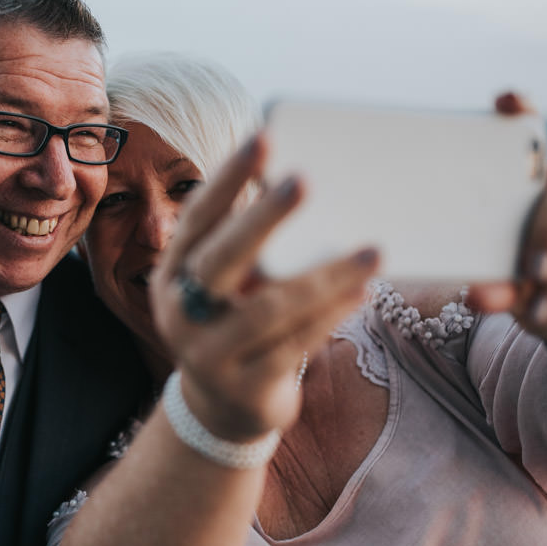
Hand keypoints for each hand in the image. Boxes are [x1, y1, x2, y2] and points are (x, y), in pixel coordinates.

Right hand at [150, 133, 379, 440]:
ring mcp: (208, 355)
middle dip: (262, 217)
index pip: (198, 218)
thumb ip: (245, 241)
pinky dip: (329, 317)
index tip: (263, 138)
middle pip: (221, 259)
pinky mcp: (244, 389)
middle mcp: (180, 312)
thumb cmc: (233, 324)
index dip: (228, 179)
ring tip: (372, 252)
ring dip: (324, 277)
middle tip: (304, 180)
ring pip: (269, 309)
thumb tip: (295, 178)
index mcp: (174, 273)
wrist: (220, 408)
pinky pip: (293, 347)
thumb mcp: (226, 284)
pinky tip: (360, 293)